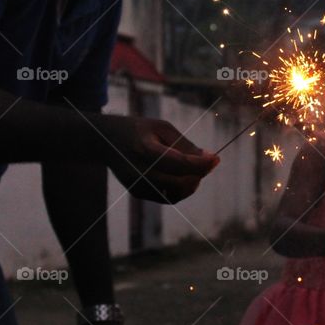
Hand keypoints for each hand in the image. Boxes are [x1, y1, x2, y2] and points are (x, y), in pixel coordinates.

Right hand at [99, 116, 219, 203]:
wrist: (107, 140)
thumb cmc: (140, 130)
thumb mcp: (162, 128)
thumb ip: (185, 145)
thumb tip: (210, 160)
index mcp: (144, 148)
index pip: (177, 162)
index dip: (200, 163)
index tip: (216, 158)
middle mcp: (138, 169)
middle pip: (178, 181)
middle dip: (199, 174)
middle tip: (209, 162)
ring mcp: (136, 184)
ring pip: (175, 193)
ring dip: (192, 183)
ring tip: (196, 169)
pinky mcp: (137, 192)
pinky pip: (168, 197)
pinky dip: (181, 189)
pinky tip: (184, 175)